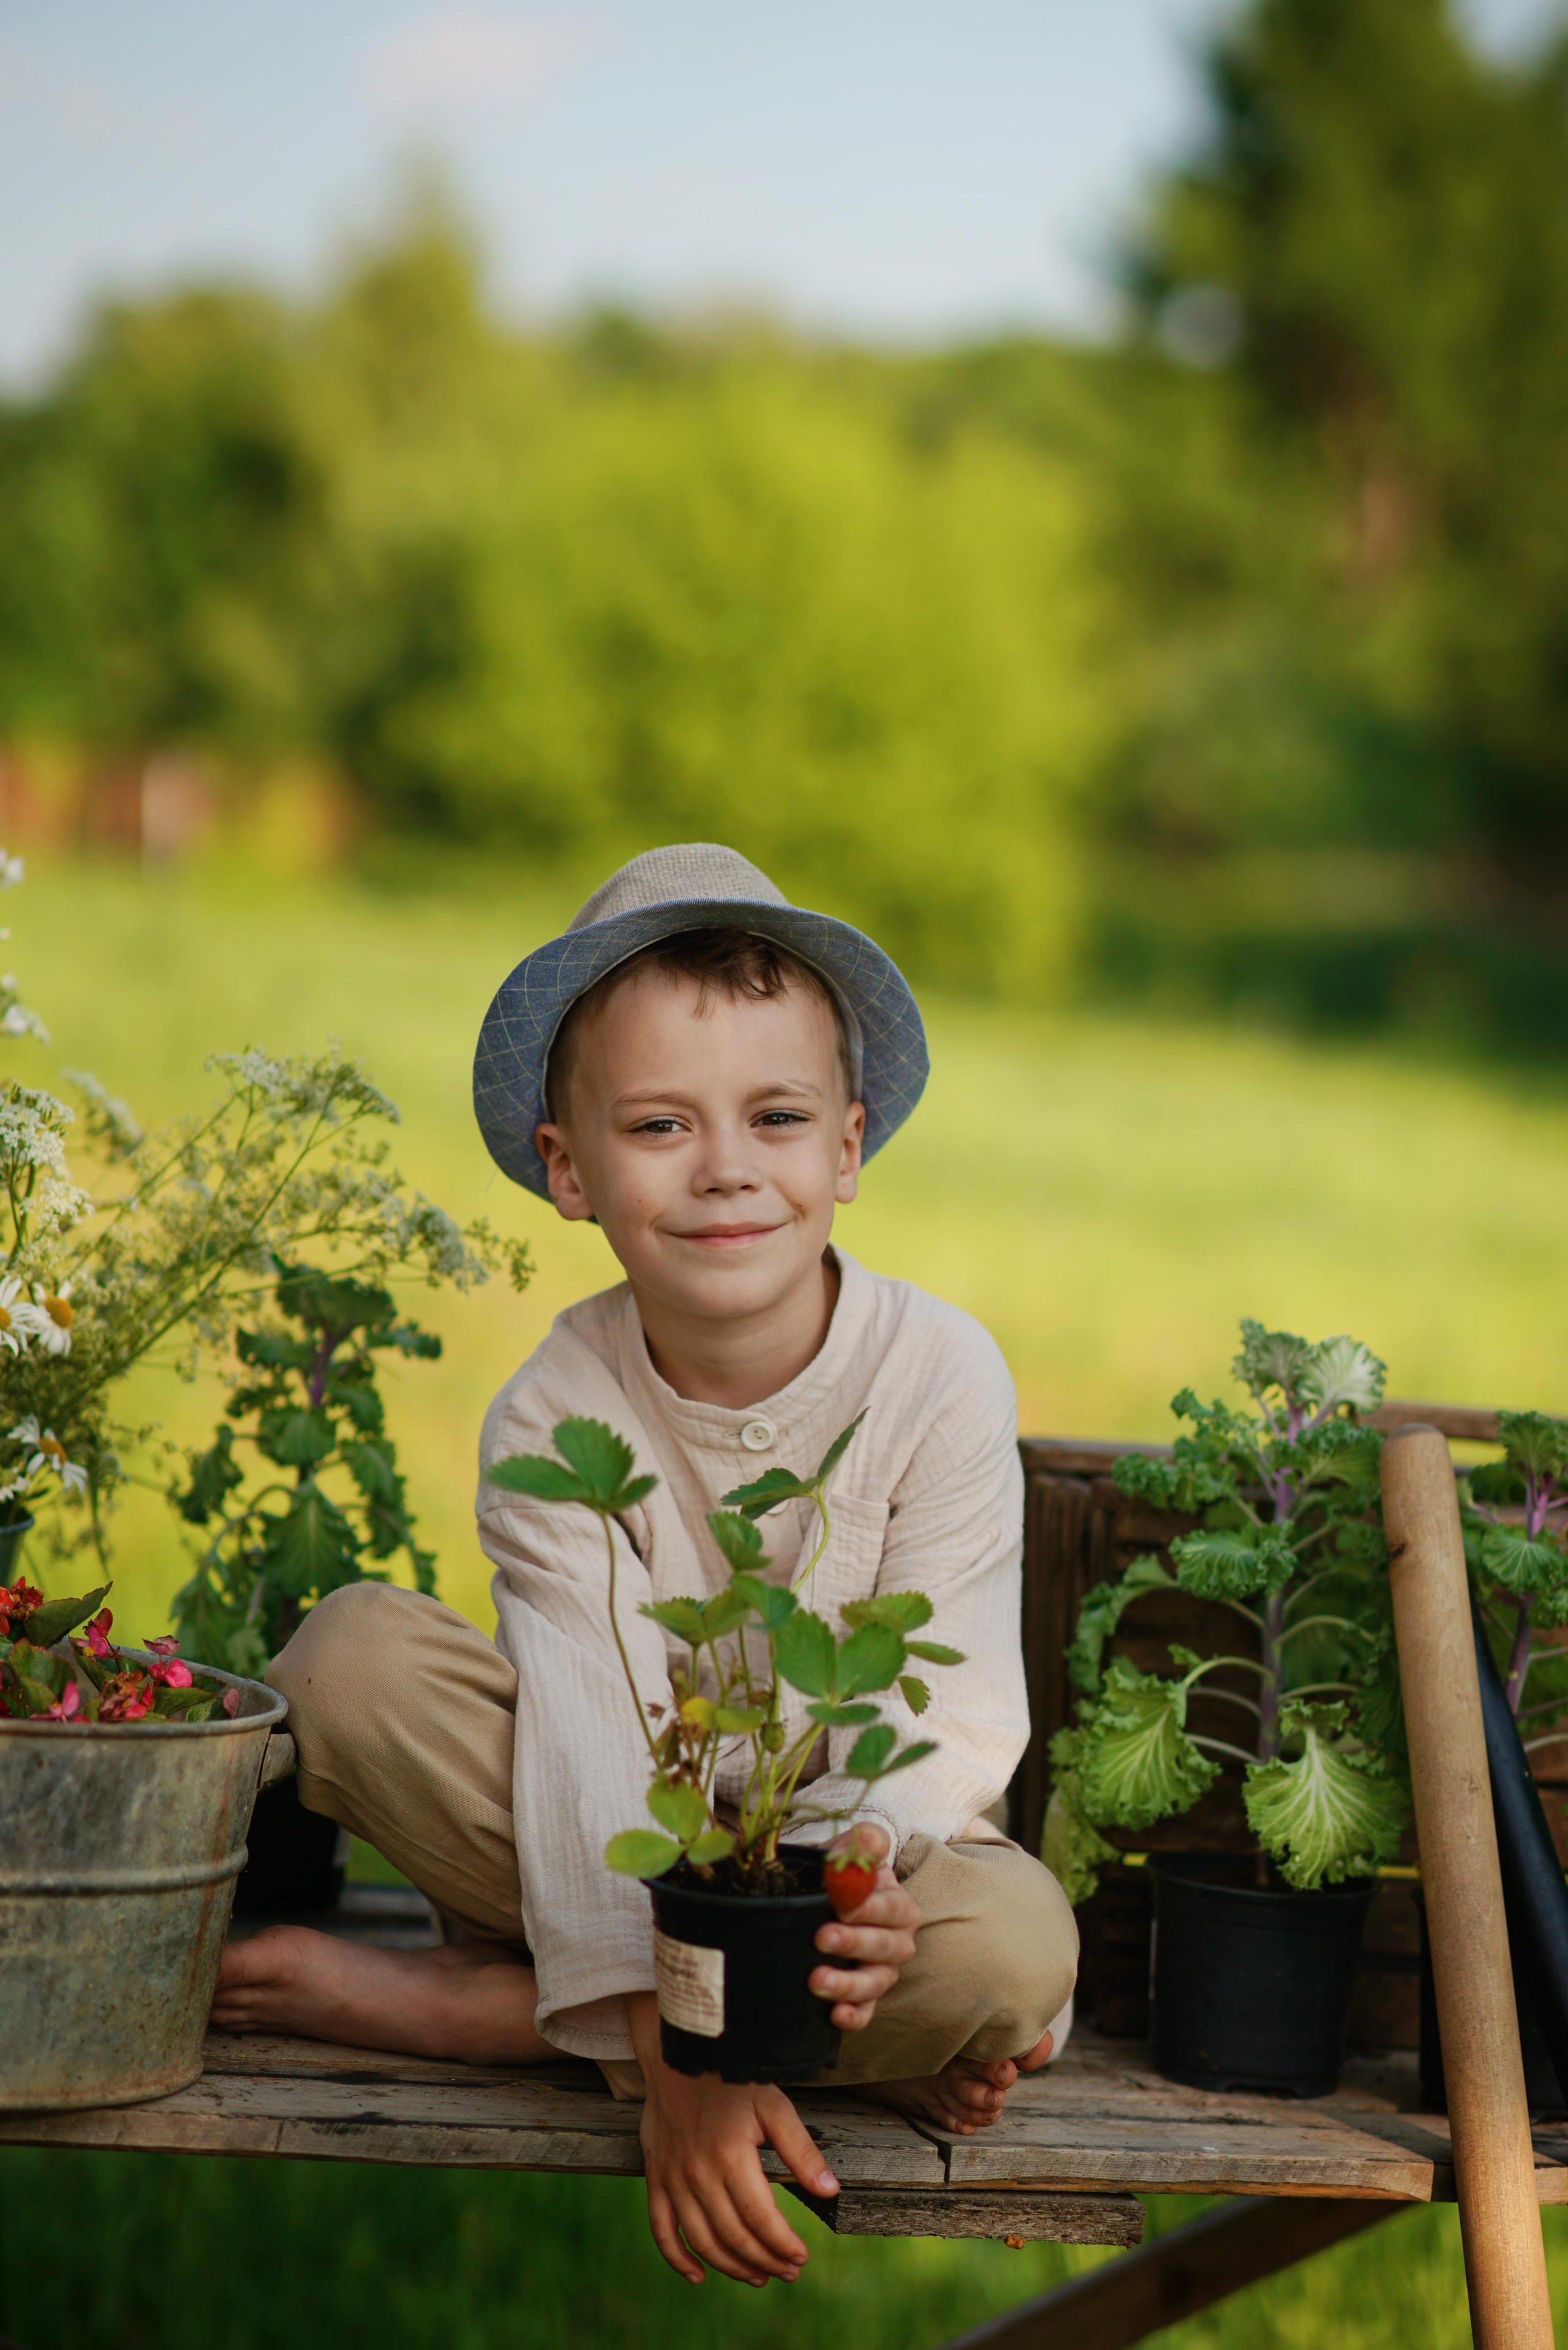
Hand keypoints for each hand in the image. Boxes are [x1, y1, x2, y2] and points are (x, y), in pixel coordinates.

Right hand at [628, 1990, 839, 2285]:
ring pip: (701, 2240)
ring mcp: (672, 2179)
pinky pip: (661, 2229)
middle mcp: (697, 2174)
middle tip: (789, 2271)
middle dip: (765, 2261)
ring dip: (730, 2267)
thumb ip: (801, 2149)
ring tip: (758, 2277)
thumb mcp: (774, 2104)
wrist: (678, 2052)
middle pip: (733, 2236)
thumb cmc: (732, 2077)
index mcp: (730, 2156)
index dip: (783, 2244)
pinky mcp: (655, 2177)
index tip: (803, 2257)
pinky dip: (677, 2259)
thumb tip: (830, 2190)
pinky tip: (698, 2276)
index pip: (761, 2219)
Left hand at [811, 1824, 918, 2033]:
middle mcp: (897, 1942)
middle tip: (821, 1938)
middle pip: (886, 1947)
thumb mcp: (850, 1852)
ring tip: (816, 1981)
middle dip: (854, 1943)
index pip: (893, 1908)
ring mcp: (882, 1973)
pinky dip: (854, 2017)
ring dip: (848, 1984)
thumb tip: (869, 1839)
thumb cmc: (839, 1875)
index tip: (842, 1906)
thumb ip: (863, 1843)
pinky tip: (835, 2015)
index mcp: (898, 1905)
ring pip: (875, 1983)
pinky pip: (866, 2013)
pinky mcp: (864, 1999)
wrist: (820, 1901)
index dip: (870, 1908)